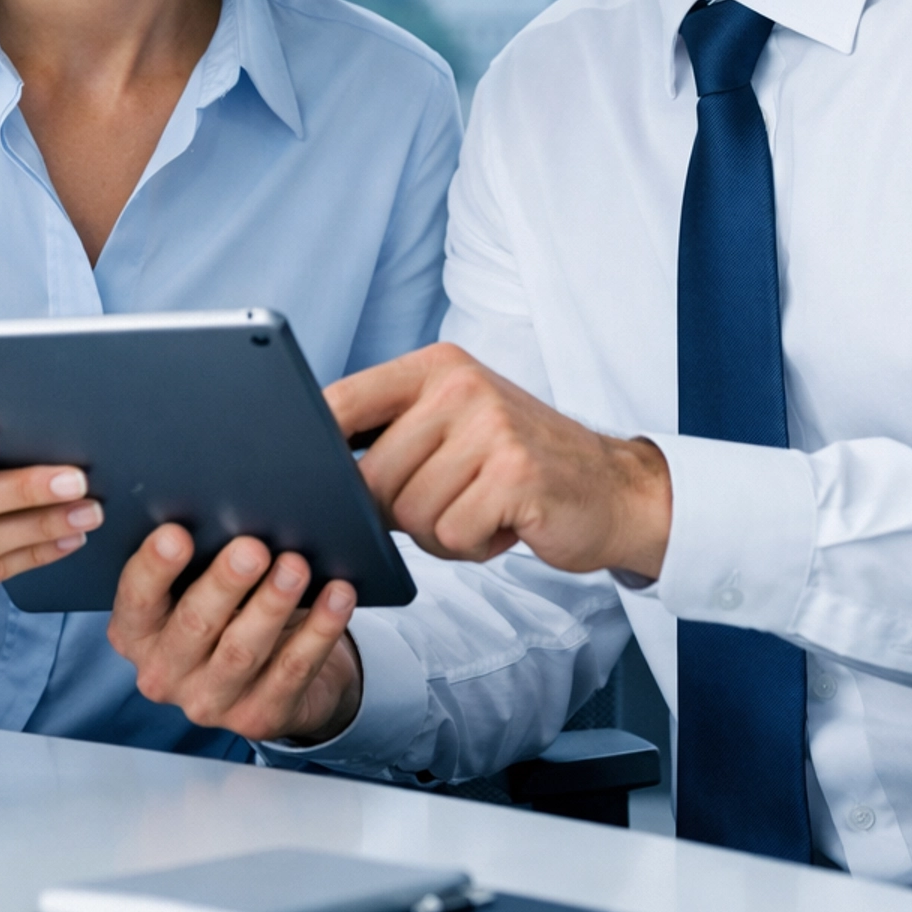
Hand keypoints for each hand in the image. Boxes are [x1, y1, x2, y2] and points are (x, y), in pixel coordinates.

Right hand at [107, 526, 363, 744]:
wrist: (268, 668)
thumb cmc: (224, 604)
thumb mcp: (197, 582)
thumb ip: (198, 553)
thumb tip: (226, 506)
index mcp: (138, 631)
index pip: (136, 598)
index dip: (154, 567)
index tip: (177, 534)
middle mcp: (164, 672)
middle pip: (194, 625)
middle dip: (225, 583)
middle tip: (252, 548)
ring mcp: (210, 702)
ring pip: (243, 651)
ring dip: (272, 605)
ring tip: (296, 566)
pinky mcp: (258, 718)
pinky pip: (292, 671)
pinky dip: (319, 631)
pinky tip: (337, 596)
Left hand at [327, 344, 670, 579]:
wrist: (614, 488)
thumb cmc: (516, 464)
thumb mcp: (455, 425)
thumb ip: (393, 434)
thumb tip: (312, 473)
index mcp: (436, 366)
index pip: (343, 400)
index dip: (310, 446)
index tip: (297, 475)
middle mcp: (461, 385)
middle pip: (372, 476)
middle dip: (397, 512)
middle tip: (445, 504)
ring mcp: (491, 426)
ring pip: (411, 513)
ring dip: (441, 531)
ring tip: (482, 508)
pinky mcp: (516, 474)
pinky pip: (452, 534)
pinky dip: (473, 545)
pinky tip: (504, 523)